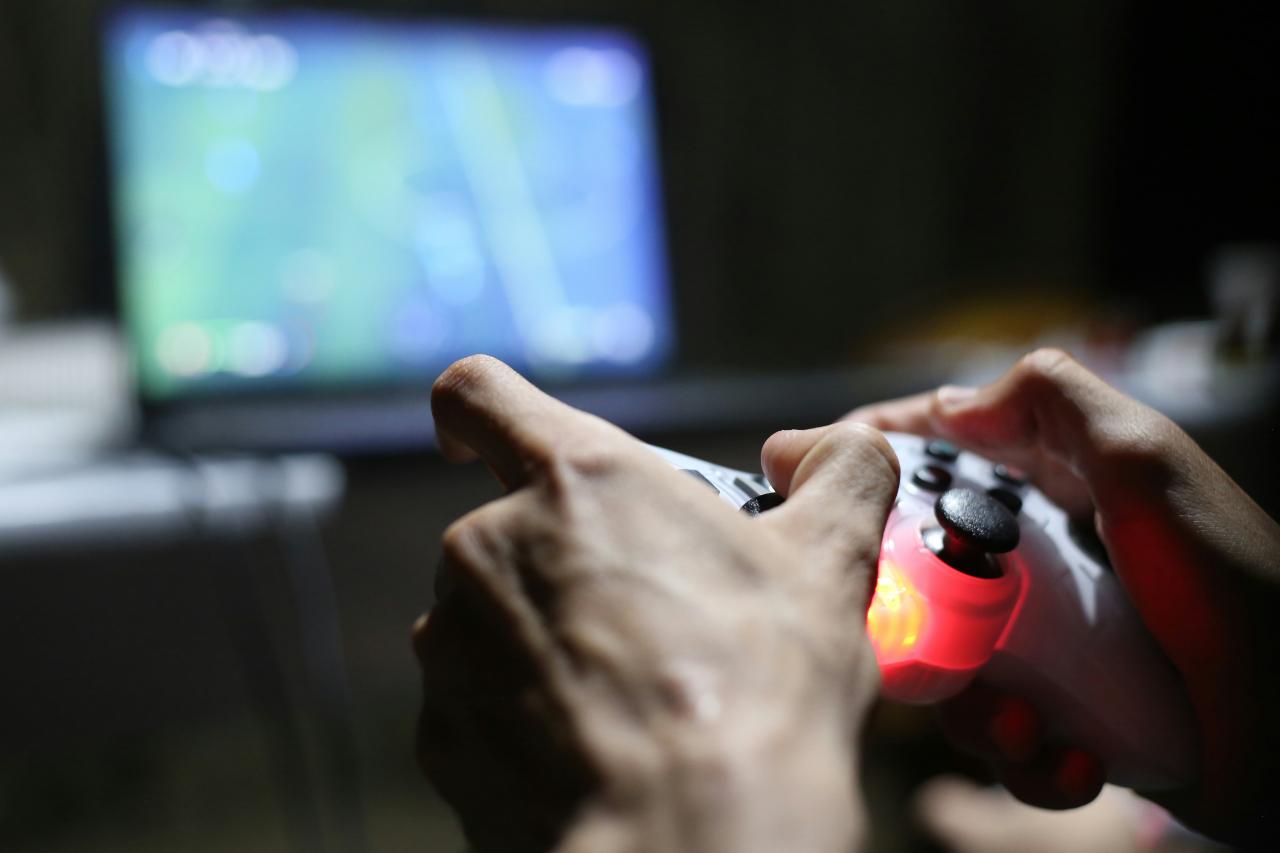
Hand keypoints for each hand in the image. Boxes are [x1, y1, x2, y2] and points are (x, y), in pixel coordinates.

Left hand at [413, 356, 900, 852]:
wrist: (691, 833)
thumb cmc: (757, 689)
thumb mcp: (829, 562)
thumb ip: (843, 472)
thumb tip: (839, 447)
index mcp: (573, 480)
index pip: (476, 392)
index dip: (473, 410)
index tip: (483, 438)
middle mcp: (489, 545)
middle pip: (507, 525)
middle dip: (565, 558)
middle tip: (648, 614)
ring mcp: (452, 641)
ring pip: (491, 614)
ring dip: (543, 635)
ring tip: (629, 691)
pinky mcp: (439, 730)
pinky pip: (477, 698)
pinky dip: (522, 711)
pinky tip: (593, 745)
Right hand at [846, 348, 1279, 841]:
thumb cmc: (1235, 584)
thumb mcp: (1149, 464)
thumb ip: (1056, 402)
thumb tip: (950, 404)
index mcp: (1057, 495)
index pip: (941, 456)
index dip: (873, 457)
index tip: (801, 464)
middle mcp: (1046, 567)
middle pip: (923, 572)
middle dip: (906, 614)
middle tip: (900, 637)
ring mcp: (1058, 648)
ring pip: (954, 671)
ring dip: (975, 710)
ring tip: (1024, 723)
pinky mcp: (1073, 722)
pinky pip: (1009, 742)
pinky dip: (1031, 759)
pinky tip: (1073, 758)